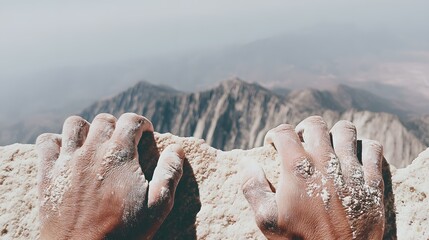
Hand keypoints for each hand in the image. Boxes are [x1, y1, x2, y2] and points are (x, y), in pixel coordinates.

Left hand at [36, 113, 183, 238]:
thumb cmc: (122, 233)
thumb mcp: (157, 206)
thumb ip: (169, 174)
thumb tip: (177, 149)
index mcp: (119, 154)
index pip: (132, 120)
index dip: (142, 124)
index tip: (145, 135)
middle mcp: (92, 150)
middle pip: (104, 120)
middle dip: (117, 127)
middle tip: (122, 144)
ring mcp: (67, 160)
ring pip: (75, 124)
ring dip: (87, 130)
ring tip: (94, 145)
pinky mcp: (48, 173)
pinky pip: (46, 141)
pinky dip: (55, 142)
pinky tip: (66, 154)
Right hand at [241, 116, 384, 238]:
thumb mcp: (267, 219)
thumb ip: (252, 187)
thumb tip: (248, 164)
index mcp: (297, 168)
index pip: (284, 131)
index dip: (275, 135)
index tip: (274, 145)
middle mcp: (325, 161)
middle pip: (314, 124)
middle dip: (303, 129)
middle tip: (300, 144)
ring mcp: (351, 169)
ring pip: (345, 130)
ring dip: (333, 134)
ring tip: (328, 147)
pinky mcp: (372, 181)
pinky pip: (372, 148)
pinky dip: (363, 146)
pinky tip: (354, 157)